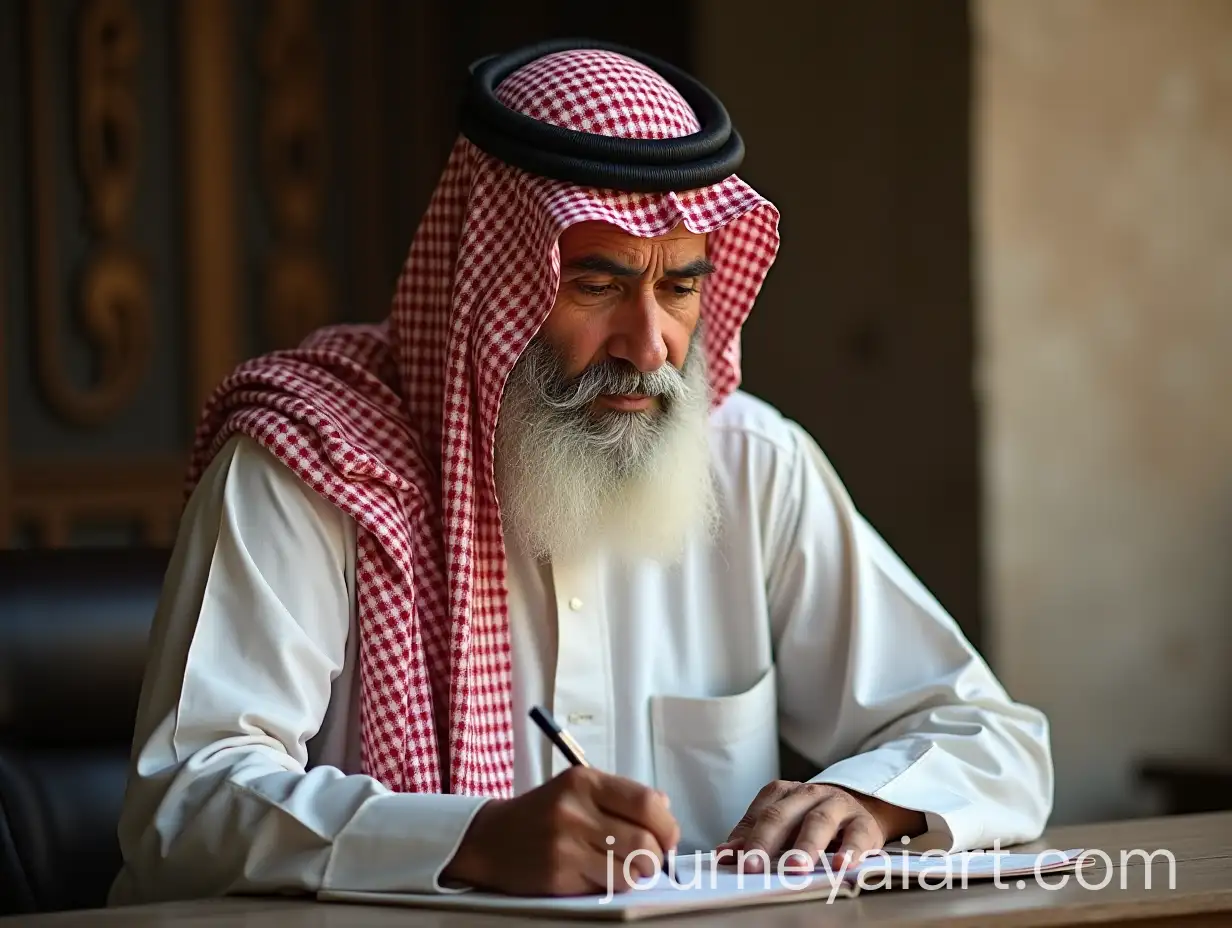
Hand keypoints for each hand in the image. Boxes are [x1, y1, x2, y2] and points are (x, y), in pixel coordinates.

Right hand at [443, 766, 679, 895]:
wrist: (490, 839)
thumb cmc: (543, 814)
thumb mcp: (578, 790)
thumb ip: (621, 796)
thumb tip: (665, 809)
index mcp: (584, 781)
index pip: (646, 802)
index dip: (667, 825)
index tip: (668, 837)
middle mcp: (575, 809)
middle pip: (644, 840)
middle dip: (657, 856)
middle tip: (651, 859)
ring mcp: (565, 844)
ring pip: (631, 869)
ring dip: (639, 874)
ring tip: (629, 869)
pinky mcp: (558, 875)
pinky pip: (608, 886)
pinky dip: (615, 885)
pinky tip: (603, 875)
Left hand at [717, 780, 924, 871]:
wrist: (863, 805)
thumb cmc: (813, 817)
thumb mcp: (783, 823)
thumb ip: (753, 837)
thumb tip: (722, 855)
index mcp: (784, 793)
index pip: (759, 813)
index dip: (745, 837)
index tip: (731, 861)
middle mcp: (809, 794)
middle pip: (783, 815)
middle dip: (765, 841)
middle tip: (752, 867)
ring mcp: (837, 806)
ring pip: (819, 821)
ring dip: (806, 846)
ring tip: (794, 869)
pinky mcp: (864, 823)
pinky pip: (857, 835)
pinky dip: (849, 851)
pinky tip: (840, 866)